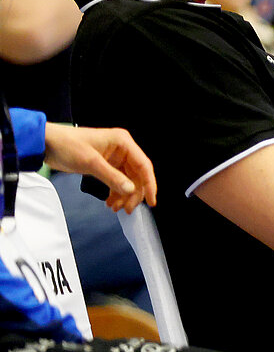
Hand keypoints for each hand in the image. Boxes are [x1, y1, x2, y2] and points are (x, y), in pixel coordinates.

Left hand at [41, 123, 156, 211]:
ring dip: (123, 195)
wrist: (45, 144)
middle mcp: (122, 149)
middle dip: (133, 194)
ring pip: (128, 181)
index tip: (151, 201)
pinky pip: (117, 181)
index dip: (149, 184)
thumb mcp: (90, 162)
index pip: (144, 165)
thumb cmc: (66, 145)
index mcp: (123, 142)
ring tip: (115, 208)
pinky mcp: (106, 165)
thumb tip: (131, 190)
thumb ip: (112, 177)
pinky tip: (110, 202)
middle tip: (127, 208)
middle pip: (137, 175)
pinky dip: (115, 192)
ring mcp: (114, 158)